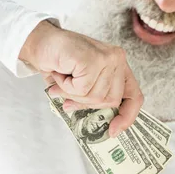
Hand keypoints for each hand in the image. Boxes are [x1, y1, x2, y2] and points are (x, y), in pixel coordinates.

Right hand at [19, 20, 143, 136]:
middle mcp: (117, 60)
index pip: (134, 96)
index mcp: (119, 66)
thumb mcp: (84, 83)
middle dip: (86, 102)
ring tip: (63, 77)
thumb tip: (108, 128)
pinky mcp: (93, 59)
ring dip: (72, 92)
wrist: (40, 42)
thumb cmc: (61, 62)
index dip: (127, 117)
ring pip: (95, 97)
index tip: (113, 131)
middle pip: (111, 101)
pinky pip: (82, 89)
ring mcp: (108, 58)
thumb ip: (96, 98)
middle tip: (68, 93)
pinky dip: (66, 86)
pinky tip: (60, 72)